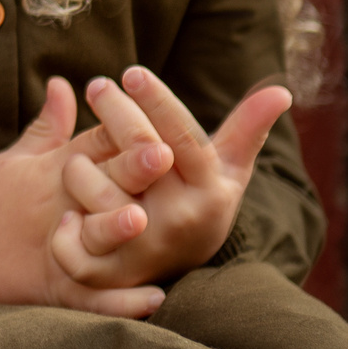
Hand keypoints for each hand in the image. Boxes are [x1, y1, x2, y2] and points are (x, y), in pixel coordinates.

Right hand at [0, 76, 173, 316]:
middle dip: (130, 168)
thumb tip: (63, 83)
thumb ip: (48, 125)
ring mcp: (57, 245)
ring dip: (114, 227)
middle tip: (162, 155)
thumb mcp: (15, 158)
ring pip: (91, 237)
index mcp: (54, 171)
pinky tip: (151, 297)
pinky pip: (91, 297)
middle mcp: (62, 205)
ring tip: (140, 220)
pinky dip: (120, 301)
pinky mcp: (54, 285)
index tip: (158, 117)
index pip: (97, 141)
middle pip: (101, 181)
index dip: (127, 127)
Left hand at [53, 67, 291, 287]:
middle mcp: (181, 220)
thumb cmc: (199, 202)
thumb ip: (247, 129)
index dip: (157, 102)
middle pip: (139, 156)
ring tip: (77, 157)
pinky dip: (65, 231)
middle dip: (115, 114)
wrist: (186, 274)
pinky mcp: (113, 276)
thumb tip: (282, 90)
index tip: (131, 71)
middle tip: (98, 85)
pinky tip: (67, 211)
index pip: (183, 138)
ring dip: (77, 167)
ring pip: (95, 192)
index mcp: (210, 191)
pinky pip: (74, 251)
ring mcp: (146, 249)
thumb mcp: (226, 169)